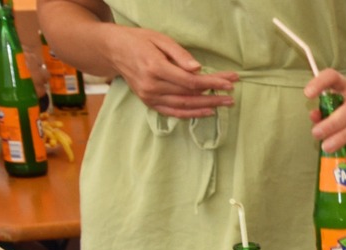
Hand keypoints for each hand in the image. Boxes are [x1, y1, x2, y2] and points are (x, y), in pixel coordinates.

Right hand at [104, 26, 235, 117]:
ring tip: (224, 104)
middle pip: (189, 94)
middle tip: (231, 96)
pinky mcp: (148, 102)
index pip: (190, 81)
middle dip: (213, 95)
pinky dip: (191, 113)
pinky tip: (206, 111)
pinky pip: (173, 112)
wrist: (114, 50)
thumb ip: (179, 54)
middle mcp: (152, 85)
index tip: (229, 82)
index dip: (212, 83)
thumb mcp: (160, 39)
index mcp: (155, 67)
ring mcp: (149, 96)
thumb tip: (198, 69)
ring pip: (183, 105)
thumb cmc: (139, 41)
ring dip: (206, 106)